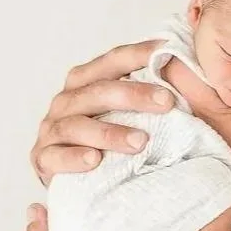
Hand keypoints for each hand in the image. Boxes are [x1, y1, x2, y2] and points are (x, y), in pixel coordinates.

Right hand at [30, 40, 174, 183]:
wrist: (74, 179)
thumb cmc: (110, 139)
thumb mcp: (127, 113)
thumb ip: (148, 94)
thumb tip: (188, 71)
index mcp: (87, 81)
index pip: (113, 61)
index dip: (139, 54)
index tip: (168, 51)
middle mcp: (67, 100)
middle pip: (98, 91)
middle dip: (134, 95)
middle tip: (167, 103)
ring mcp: (52, 129)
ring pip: (78, 125)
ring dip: (109, 132)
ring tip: (141, 142)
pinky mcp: (43, 158)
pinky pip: (56, 157)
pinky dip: (74, 158)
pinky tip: (95, 160)